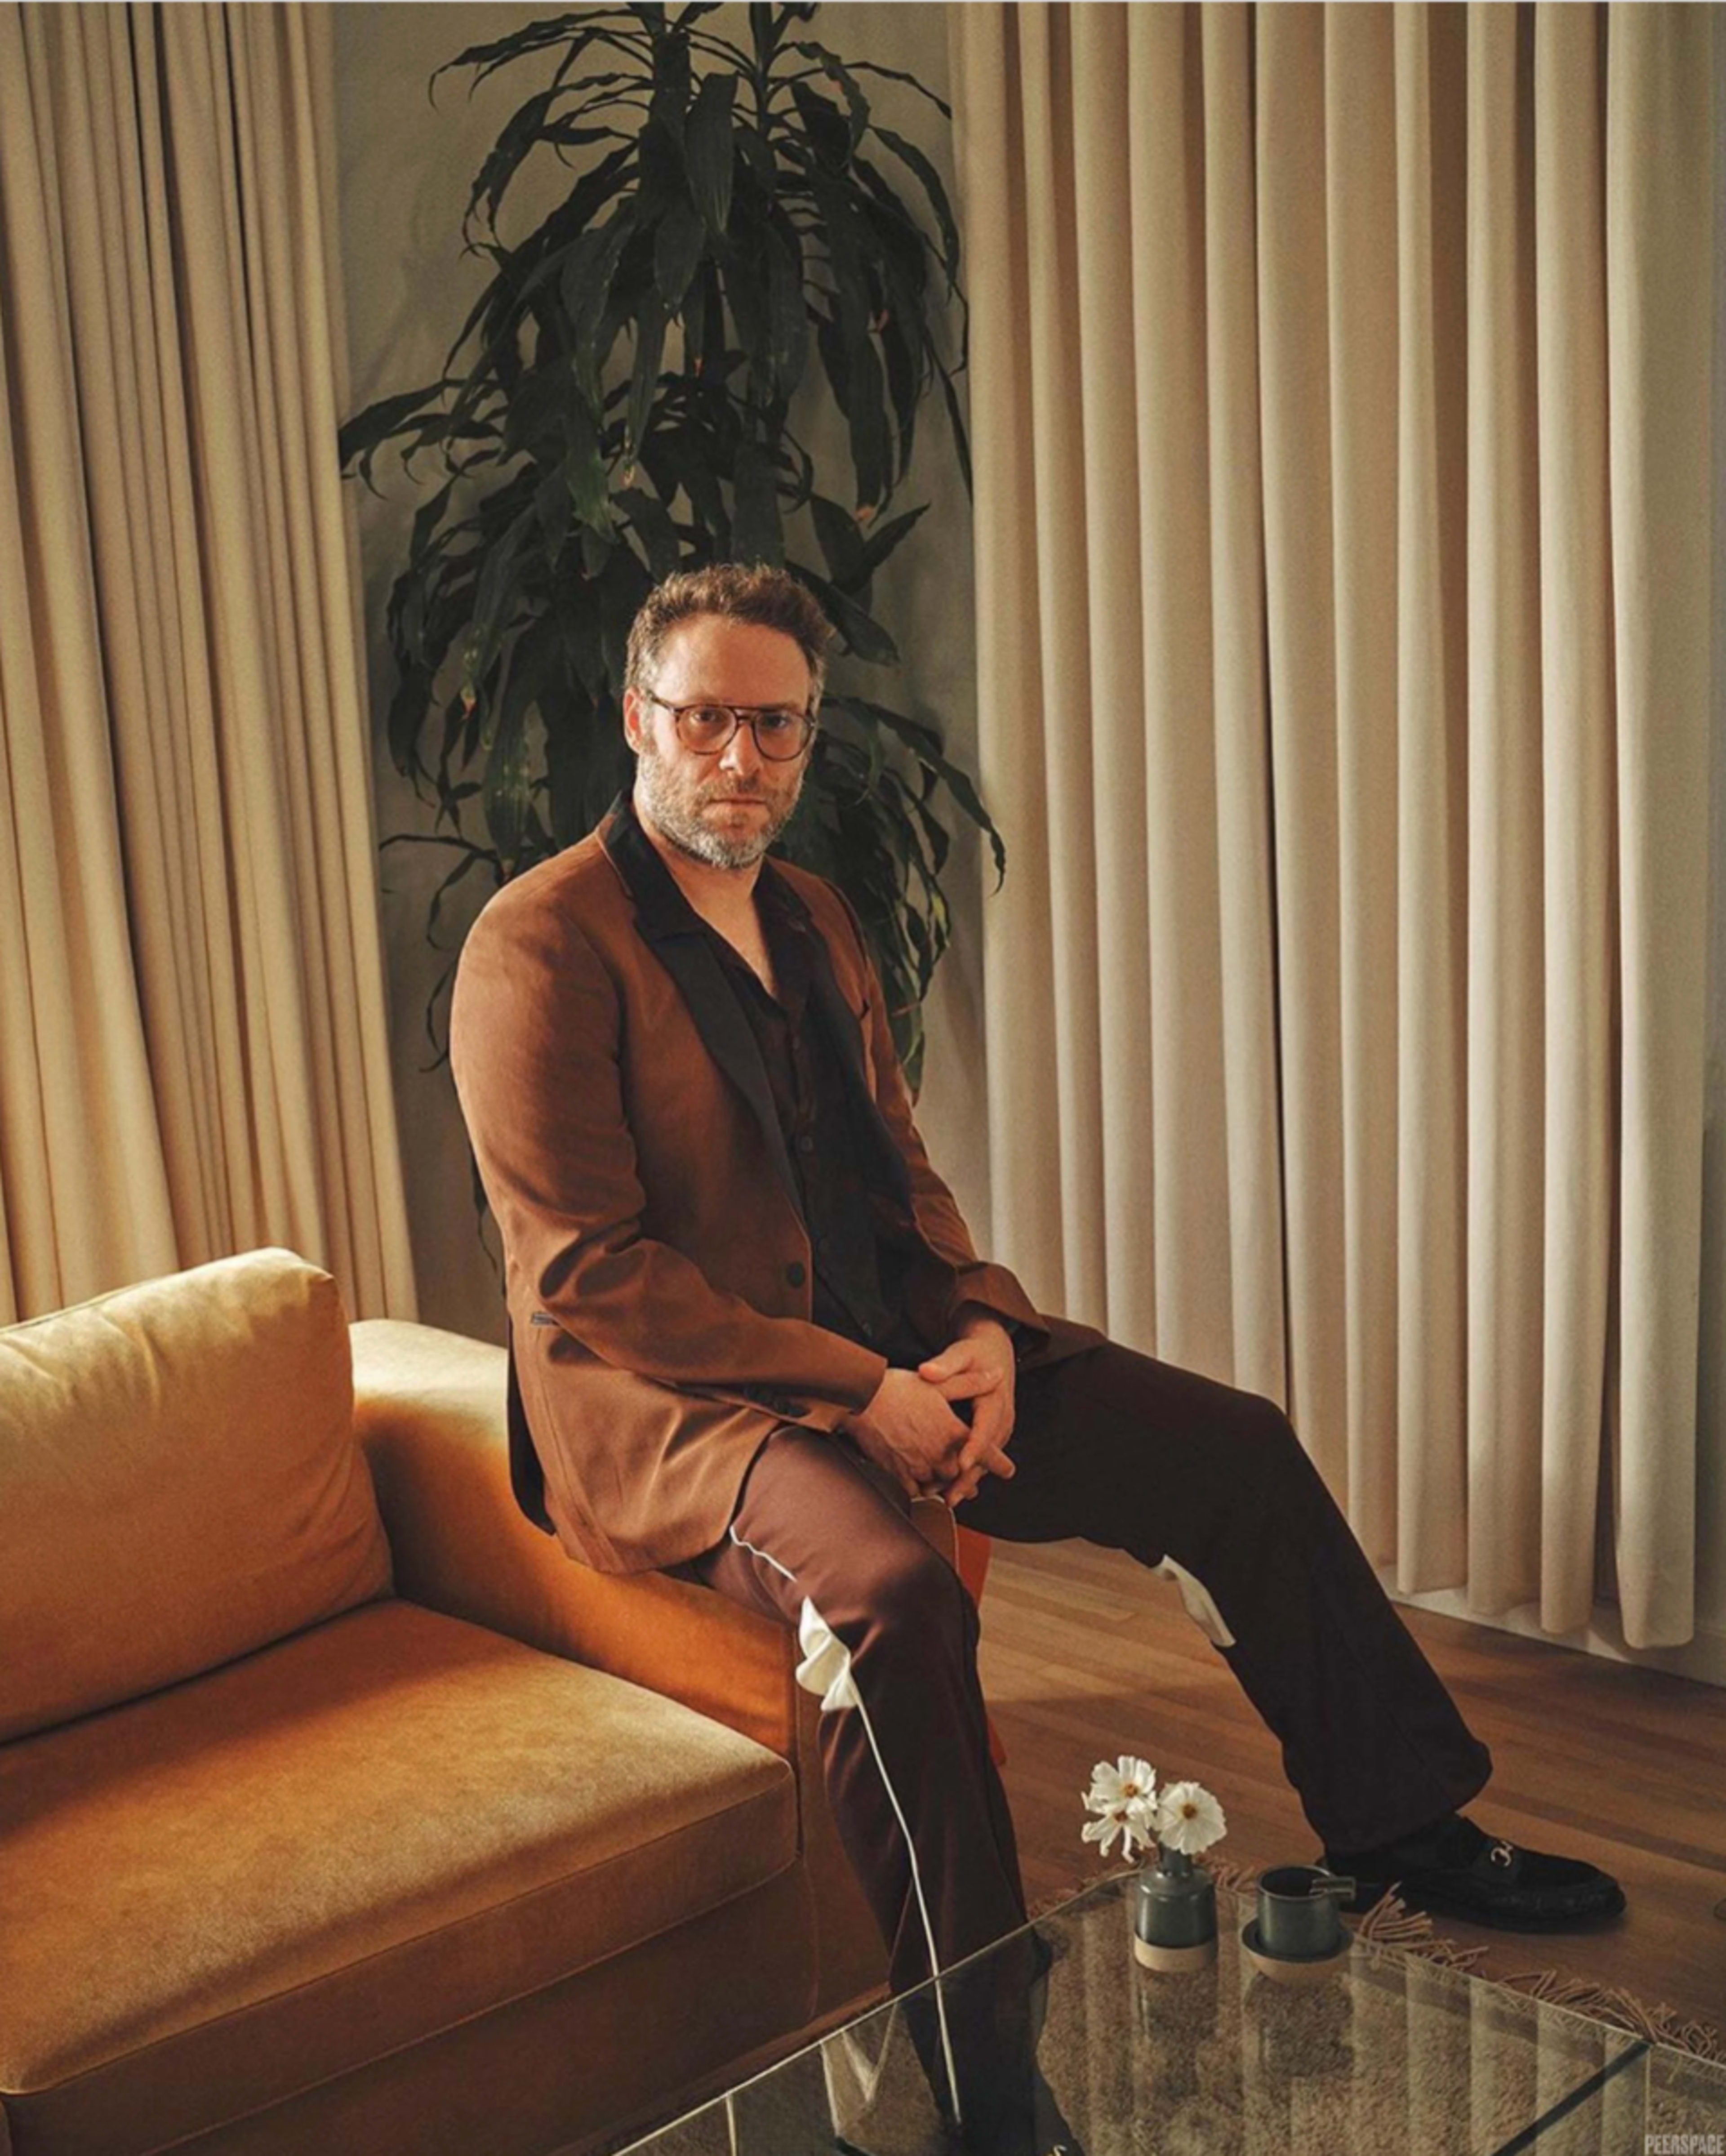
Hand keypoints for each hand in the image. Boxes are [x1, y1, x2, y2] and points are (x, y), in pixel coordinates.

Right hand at [838, 1362, 1002, 1501]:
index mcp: (952, 1433)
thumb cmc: (899, 1389)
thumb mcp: (940, 1383)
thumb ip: (971, 1383)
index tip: (1008, 1470)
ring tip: (952, 1491)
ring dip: (946, 1486)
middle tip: (974, 1486)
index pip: (983, 1452)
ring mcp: (918, 1466)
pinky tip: (922, 1487)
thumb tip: (997, 1374)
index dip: (998, 1463)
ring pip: (939, 1485)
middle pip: (961, 1475)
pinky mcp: (898, 1473)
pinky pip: (916, 1490)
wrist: (861, 1400)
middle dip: (968, 1479)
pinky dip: (922, 1490)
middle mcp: (938, 1454)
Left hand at [918, 1314, 1017, 1506]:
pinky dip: (965, 1475)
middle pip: (986, 1453)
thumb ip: (945, 1364)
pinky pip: (980, 1460)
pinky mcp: (991, 1437)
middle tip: (950, 1497)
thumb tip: (926, 1371)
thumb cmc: (974, 1354)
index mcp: (995, 1399)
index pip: (985, 1427)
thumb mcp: (961, 1354)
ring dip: (965, 1481)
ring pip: (984, 1462)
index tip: (960, 1463)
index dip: (974, 1448)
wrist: (995, 1353)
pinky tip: (946, 1490)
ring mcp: (998, 1430)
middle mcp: (1001, 1419)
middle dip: (968, 1477)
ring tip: (944, 1499)